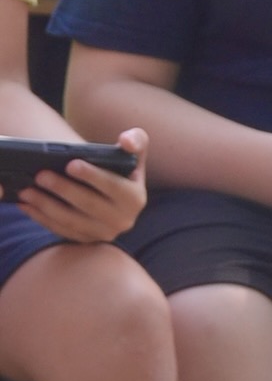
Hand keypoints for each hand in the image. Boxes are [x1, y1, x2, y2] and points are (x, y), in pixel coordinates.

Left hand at [17, 127, 147, 242]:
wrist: (116, 193)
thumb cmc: (123, 164)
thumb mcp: (136, 149)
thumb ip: (136, 139)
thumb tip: (126, 141)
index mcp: (135, 198)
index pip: (112, 186)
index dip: (91, 175)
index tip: (70, 163)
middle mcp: (122, 221)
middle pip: (87, 204)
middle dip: (62, 189)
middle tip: (40, 175)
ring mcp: (102, 234)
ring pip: (70, 221)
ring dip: (46, 206)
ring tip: (27, 191)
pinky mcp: (85, 241)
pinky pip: (60, 230)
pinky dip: (42, 218)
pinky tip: (27, 206)